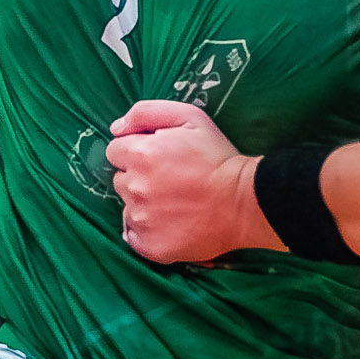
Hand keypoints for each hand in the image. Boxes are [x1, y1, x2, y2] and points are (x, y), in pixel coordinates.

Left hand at [106, 100, 275, 262]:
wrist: (244, 202)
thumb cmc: (219, 158)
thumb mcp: (190, 118)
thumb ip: (146, 112)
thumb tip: (117, 127)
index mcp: (140, 154)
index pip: (115, 151)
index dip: (136, 151)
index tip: (158, 158)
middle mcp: (134, 187)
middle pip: (120, 180)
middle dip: (139, 177)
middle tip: (171, 180)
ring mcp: (141, 219)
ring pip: (128, 208)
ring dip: (144, 204)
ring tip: (175, 202)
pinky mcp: (151, 245)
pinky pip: (135, 236)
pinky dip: (147, 231)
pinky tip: (170, 223)